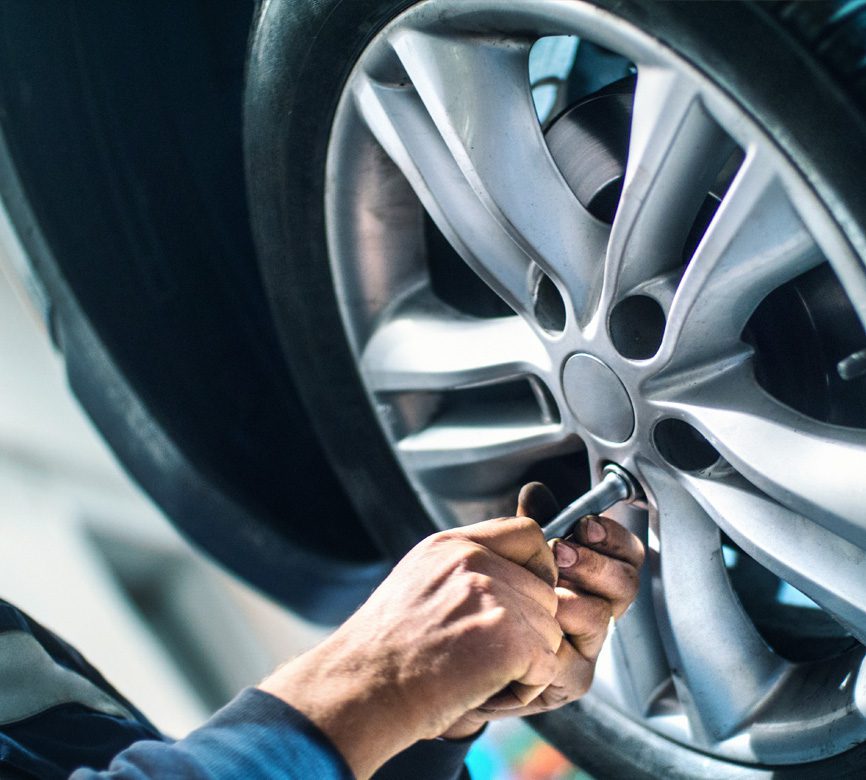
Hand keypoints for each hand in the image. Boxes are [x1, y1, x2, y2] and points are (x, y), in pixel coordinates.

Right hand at [259, 512, 561, 777]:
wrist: (362, 689)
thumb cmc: (385, 648)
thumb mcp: (418, 580)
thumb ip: (464, 566)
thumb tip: (507, 570)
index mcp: (453, 544)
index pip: (529, 535)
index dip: (537, 570)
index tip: (518, 601)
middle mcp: (475, 562)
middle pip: (545, 591)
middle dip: (528, 629)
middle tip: (484, 654)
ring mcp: (493, 597)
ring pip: (550, 630)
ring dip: (526, 661)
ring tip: (479, 673)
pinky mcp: (509, 638)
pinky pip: (548, 664)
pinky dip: (525, 687)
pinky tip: (485, 688)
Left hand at [440, 482, 644, 738]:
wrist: (465, 652)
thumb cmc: (497, 599)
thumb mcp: (513, 555)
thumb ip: (532, 524)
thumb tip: (536, 492)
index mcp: (592, 576)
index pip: (626, 554)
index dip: (613, 537)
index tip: (584, 525)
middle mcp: (596, 609)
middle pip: (626, 583)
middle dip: (595, 563)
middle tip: (562, 552)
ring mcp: (587, 646)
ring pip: (599, 616)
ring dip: (569, 596)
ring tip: (541, 589)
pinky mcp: (572, 679)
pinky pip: (575, 657)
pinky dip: (551, 637)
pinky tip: (529, 624)